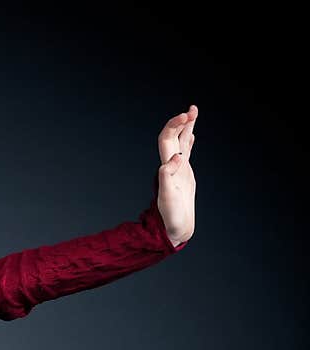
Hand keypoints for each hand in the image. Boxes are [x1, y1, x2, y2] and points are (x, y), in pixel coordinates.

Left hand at [156, 104, 197, 246]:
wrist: (175, 228)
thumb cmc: (170, 216)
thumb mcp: (168, 197)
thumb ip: (167, 177)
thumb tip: (177, 157)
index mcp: (166, 168)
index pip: (166, 140)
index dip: (173, 126)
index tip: (185, 117)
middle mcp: (171, 165)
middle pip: (172, 137)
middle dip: (180, 122)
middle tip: (192, 110)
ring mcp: (178, 169)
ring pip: (181, 142)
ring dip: (186, 127)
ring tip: (193, 111)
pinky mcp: (185, 175)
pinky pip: (187, 153)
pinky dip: (189, 141)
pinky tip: (192, 134)